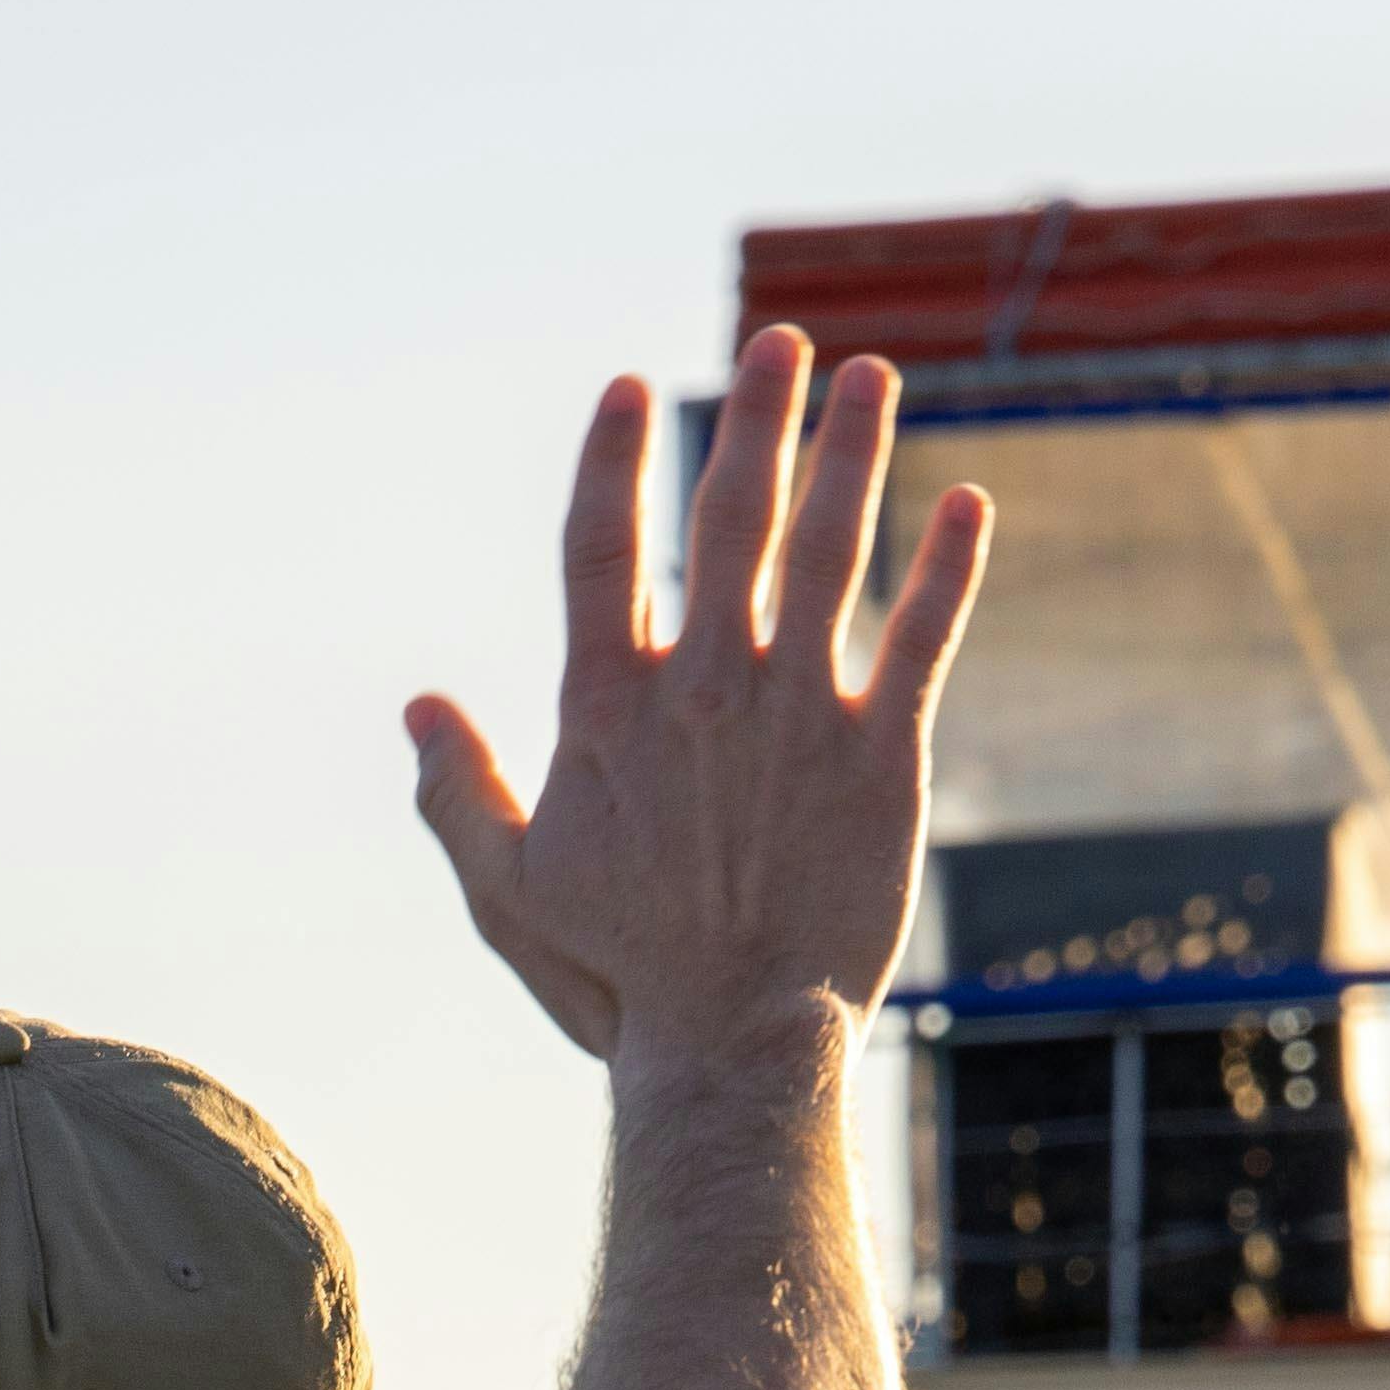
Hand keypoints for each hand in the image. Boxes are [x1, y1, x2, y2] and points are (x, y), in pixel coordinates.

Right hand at [404, 330, 993, 1075]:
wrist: (733, 1045)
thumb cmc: (617, 975)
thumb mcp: (509, 889)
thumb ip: (459, 791)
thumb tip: (418, 709)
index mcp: (610, 708)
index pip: (604, 548)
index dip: (616, 459)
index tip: (631, 388)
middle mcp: (706, 688)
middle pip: (730, 518)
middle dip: (756, 417)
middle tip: (782, 344)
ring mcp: (800, 716)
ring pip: (829, 552)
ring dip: (854, 454)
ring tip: (873, 374)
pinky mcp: (882, 761)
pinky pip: (922, 642)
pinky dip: (949, 569)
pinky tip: (972, 502)